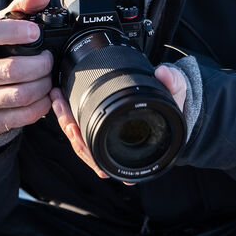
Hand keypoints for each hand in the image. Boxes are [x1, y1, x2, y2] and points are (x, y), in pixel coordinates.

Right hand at [0, 0, 54, 134]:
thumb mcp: (3, 26)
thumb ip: (24, 5)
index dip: (15, 32)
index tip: (35, 33)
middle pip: (10, 69)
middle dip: (40, 65)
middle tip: (49, 60)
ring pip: (19, 95)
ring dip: (43, 86)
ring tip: (49, 77)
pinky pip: (22, 116)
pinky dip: (41, 106)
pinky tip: (45, 96)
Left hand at [50, 63, 187, 179]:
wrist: (171, 105)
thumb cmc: (171, 107)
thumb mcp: (176, 94)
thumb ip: (173, 83)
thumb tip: (164, 73)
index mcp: (135, 156)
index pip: (107, 161)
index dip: (88, 151)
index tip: (76, 131)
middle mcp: (118, 155)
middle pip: (86, 151)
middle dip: (70, 128)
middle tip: (61, 106)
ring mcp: (108, 145)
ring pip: (80, 142)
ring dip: (66, 121)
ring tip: (58, 100)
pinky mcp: (100, 133)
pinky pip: (80, 132)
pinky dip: (69, 118)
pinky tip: (62, 103)